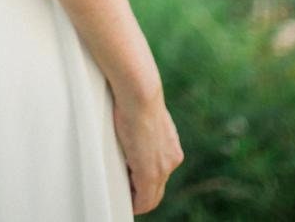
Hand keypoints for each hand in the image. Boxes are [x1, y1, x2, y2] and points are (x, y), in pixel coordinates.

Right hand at [112, 83, 183, 214]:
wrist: (139, 90)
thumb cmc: (136, 93)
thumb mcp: (141, 113)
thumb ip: (141, 125)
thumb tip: (128, 121)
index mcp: (169, 145)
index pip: (160, 173)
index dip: (144, 180)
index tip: (130, 178)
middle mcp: (171, 159)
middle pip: (157, 189)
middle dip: (141, 193)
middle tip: (125, 191)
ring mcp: (163, 167)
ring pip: (152, 195)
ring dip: (137, 196)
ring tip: (123, 194)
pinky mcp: (149, 172)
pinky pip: (145, 201)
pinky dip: (135, 204)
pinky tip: (126, 202)